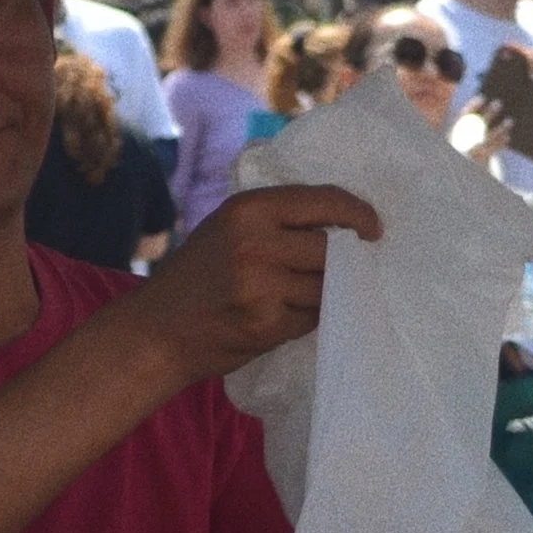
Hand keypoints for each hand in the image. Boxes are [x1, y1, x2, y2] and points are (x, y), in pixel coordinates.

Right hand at [134, 184, 381, 381]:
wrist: (157, 331)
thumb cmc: (196, 277)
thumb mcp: (227, 229)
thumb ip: (275, 220)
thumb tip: (342, 223)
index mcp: (249, 209)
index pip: (323, 201)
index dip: (358, 214)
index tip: (375, 229)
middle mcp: (255, 241)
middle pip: (331, 249)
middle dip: (342, 262)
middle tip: (344, 269)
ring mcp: (262, 285)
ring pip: (326, 286)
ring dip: (327, 293)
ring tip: (303, 295)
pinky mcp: (267, 323)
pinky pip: (313, 317)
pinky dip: (309, 317)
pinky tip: (286, 316)